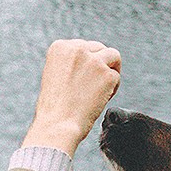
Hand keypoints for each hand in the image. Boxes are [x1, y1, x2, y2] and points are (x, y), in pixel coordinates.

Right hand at [21, 39, 121, 155]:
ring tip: (103, 88)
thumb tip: (91, 59)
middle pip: (98, 48)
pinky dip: (112, 89)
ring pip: (113, 56)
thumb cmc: (54, 107)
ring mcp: (94, 60)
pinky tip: (100, 100)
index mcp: (60, 47)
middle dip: (99, 64)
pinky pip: (116, 77)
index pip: (82, 46)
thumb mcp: (54, 75)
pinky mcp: (107, 74)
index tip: (82, 78)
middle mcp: (77, 48)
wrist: (57, 124)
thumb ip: (71, 63)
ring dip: (110, 70)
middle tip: (94, 84)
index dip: (85, 62)